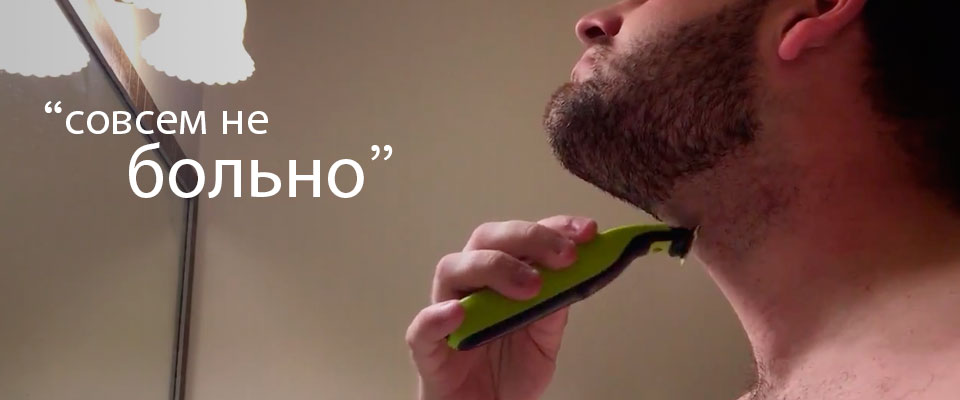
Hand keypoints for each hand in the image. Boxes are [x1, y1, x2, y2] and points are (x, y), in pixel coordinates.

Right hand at [406, 216, 597, 399]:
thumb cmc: (510, 370)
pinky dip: (437, 316)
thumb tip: (571, 277)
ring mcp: (445, 309)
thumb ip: (553, 309)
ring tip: (530, 286)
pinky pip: (422, 327)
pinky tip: (459, 313)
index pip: (522, 237)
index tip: (586, 231)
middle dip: (529, 239)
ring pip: (452, 269)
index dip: (553, 227)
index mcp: (500, 273)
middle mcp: (470, 282)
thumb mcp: (545, 340)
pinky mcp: (426, 346)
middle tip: (564, 257)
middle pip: (487, 240)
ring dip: (493, 268)